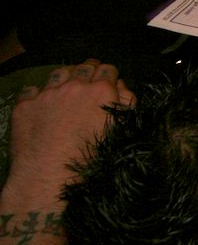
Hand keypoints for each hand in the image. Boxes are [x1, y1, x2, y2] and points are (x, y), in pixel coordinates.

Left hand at [3, 59, 134, 204]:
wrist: (51, 177)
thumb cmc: (93, 157)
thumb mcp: (120, 129)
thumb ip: (126, 103)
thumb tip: (121, 86)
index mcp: (102, 90)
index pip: (108, 69)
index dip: (109, 74)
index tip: (107, 82)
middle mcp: (74, 86)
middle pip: (83, 67)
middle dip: (88, 71)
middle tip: (87, 82)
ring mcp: (47, 94)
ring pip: (58, 73)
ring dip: (64, 78)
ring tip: (64, 88)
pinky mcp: (25, 105)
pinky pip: (31, 90)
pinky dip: (38, 94)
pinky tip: (41, 105)